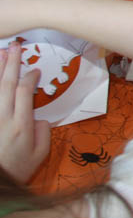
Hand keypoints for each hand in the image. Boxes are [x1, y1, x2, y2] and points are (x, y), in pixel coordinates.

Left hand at [0, 41, 50, 184]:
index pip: (25, 91)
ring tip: (1, 53)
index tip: (35, 70)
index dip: (30, 77)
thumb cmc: (16, 170)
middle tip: (16, 46)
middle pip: (7, 84)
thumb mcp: (39, 156)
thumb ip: (44, 134)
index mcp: (22, 124)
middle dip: (12, 63)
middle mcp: (3, 118)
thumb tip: (41, 118)